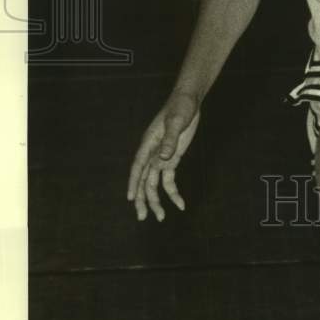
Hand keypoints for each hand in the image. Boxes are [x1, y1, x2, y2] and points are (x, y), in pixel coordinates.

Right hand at [126, 91, 199, 221]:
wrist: (189, 101)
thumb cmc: (180, 107)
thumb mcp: (177, 122)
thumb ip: (170, 140)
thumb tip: (162, 159)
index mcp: (149, 144)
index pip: (138, 167)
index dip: (133, 182)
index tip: (130, 198)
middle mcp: (152, 153)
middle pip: (143, 180)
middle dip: (142, 199)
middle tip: (142, 218)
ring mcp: (161, 157)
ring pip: (154, 183)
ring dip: (156, 200)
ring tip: (161, 217)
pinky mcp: (172, 159)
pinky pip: (169, 179)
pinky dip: (173, 192)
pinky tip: (180, 204)